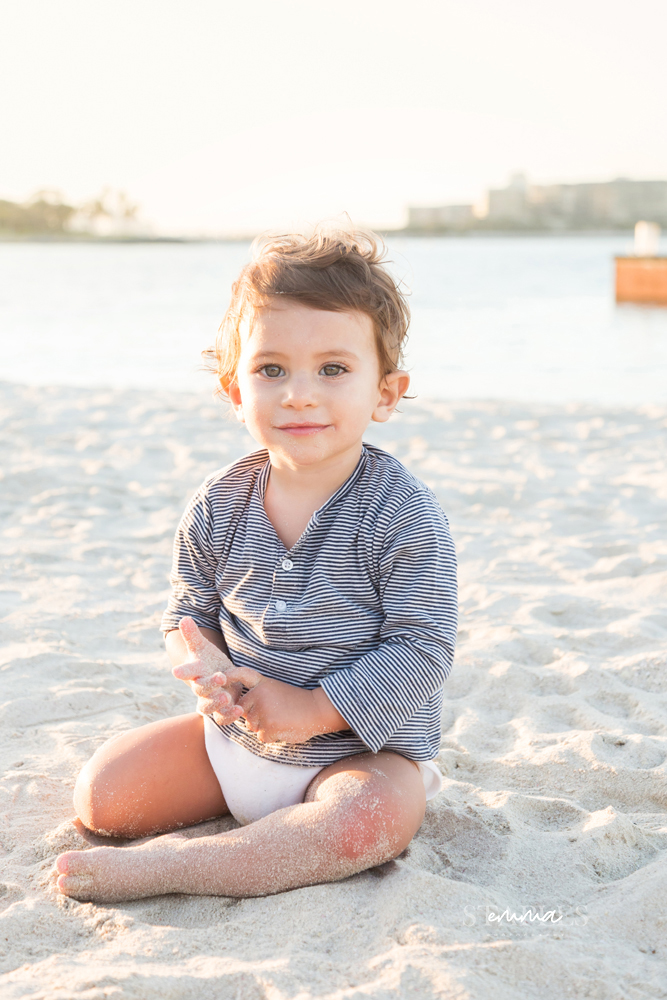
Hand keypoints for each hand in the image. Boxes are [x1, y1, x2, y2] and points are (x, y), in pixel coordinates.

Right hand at [171, 617, 245, 725]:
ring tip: (227, 698)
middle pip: (200, 689)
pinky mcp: (221, 709)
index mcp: (196, 672)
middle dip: (209, 685)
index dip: (183, 672)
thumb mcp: (202, 647)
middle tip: (220, 678)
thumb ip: (192, 635)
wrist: (218, 677)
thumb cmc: (208, 661)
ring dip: (217, 704)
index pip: (187, 671)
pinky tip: (240, 710)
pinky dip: (230, 716)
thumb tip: (184, 618)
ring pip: (208, 707)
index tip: (176, 671)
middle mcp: (201, 687)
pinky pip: (222, 717)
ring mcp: (210, 700)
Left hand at [234, 675, 348, 744]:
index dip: (230, 676)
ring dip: (265, 728)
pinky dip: (272, 736)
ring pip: (253, 727)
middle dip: (256, 718)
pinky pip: (262, 737)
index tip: (222, 677)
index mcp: (261, 684)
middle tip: (276, 713)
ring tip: (281, 719)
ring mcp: (263, 711)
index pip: (242, 675)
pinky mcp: (269, 726)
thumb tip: (241, 712)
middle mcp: (259, 695)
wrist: (316, 709)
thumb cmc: (296, 702)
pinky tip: (284, 727)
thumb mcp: (276, 690)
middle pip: (244, 713)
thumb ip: (258, 697)